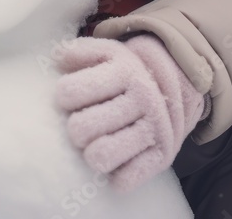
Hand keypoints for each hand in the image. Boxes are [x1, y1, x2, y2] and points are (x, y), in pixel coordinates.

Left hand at [55, 34, 204, 190]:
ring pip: (102, 155)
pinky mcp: (163, 155)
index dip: (64, 96)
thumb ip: (79, 52)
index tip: (70, 98)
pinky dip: (115, 175)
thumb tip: (56, 58)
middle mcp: (142, 98)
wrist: (175, 88)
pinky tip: (115, 162)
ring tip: (95, 146)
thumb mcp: (108, 54)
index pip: (70, 92)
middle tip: (82, 126)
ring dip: (91, 154)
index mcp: (125, 71)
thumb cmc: (128, 73)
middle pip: (81, 128)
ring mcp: (154, 128)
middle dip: (76, 129)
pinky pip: (126, 178)